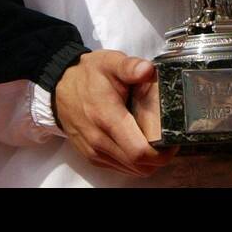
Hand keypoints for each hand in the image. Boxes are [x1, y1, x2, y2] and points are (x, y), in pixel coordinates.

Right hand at [54, 50, 178, 176]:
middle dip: (159, 157)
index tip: (172, 139)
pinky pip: (120, 167)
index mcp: (106, 116)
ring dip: (147, 160)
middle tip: (167, 139)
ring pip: (132, 170)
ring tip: (152, 138)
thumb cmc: (87, 75)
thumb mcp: (109, 62)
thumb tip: (147, 70)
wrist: (59, 86)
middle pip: (139, 165)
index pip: (139, 151)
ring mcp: (94, 151)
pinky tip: (135, 141)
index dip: (162, 151)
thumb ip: (129, 66)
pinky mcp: (92, 157)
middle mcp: (99, 139)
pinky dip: (133, 161)